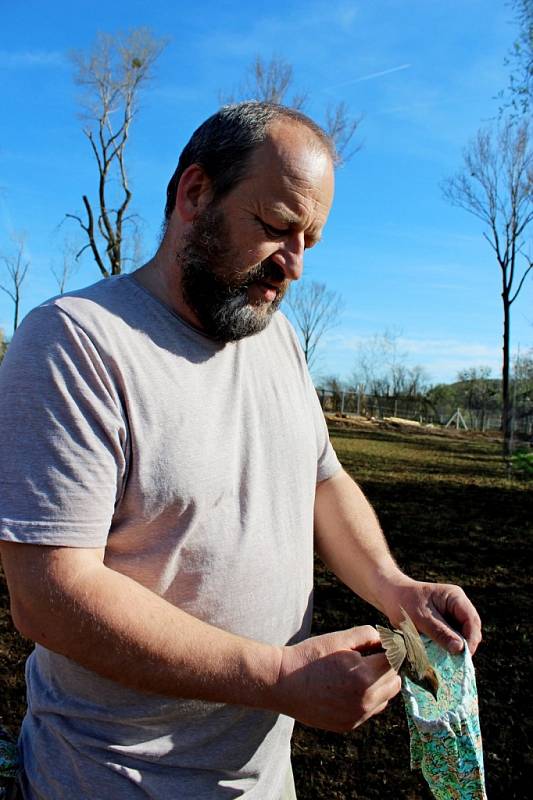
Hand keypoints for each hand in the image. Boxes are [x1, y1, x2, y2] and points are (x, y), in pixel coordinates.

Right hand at [274, 626, 400, 732]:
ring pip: (386, 698)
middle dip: (387, 667)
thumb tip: (388, 640)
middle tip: (370, 656)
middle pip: (394, 681)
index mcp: (363, 676)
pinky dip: (367, 698)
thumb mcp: (339, 638)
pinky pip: (370, 710)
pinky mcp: (348, 725)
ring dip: (380, 684)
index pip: (395, 661)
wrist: (282, 683)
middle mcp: (364, 701)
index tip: (383, 643)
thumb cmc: (310, 656)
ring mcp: (357, 716)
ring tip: (358, 671)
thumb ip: (368, 635)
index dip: (390, 649)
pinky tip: (348, 687)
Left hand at [382, 578, 481, 655]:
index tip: (463, 656)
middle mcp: (457, 606)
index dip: (471, 639)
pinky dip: (448, 648)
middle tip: (456, 663)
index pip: (472, 620)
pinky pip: (452, 639)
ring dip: (456, 649)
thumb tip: (460, 649)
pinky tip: (441, 656)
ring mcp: (452, 615)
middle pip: (470, 630)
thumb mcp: (421, 618)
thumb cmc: (404, 603)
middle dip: (465, 646)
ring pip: (462, 637)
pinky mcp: (445, 625)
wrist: (390, 597)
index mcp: (455, 598)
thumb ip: (440, 632)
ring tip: (447, 661)